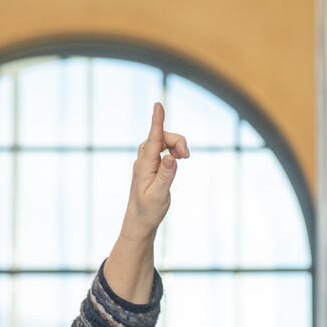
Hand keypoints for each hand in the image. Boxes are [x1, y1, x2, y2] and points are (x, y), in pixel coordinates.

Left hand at [119, 102, 189, 245]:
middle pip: (161, 137)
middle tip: (187, 157)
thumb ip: (165, 175)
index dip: (157, 121)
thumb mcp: (159, 195)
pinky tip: (178, 159)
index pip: (153, 139)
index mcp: (145, 165)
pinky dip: (172, 149)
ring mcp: (146, 162)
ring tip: (185, 158)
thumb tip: (170, 157)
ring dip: (176, 145)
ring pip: (162, 141)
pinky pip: (161, 148)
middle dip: (177, 141)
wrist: (139, 222)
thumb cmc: (148, 211)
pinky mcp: (151, 165)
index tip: (158, 104)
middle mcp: (144, 160)